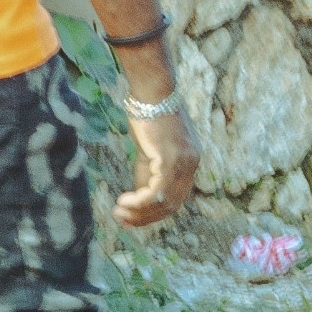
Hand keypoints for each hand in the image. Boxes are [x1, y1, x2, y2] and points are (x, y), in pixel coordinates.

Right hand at [115, 96, 198, 227]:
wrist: (151, 91)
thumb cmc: (148, 115)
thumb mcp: (149, 150)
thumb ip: (148, 174)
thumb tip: (140, 199)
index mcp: (191, 162)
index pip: (177, 198)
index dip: (154, 213)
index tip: (132, 217)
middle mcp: (192, 164)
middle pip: (173, 205)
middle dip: (145, 217)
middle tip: (121, 220)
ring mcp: (184, 163)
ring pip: (165, 202)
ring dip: (140, 212)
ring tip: (119, 212)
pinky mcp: (171, 159)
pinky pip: (156, 191)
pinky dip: (139, 201)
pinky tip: (124, 200)